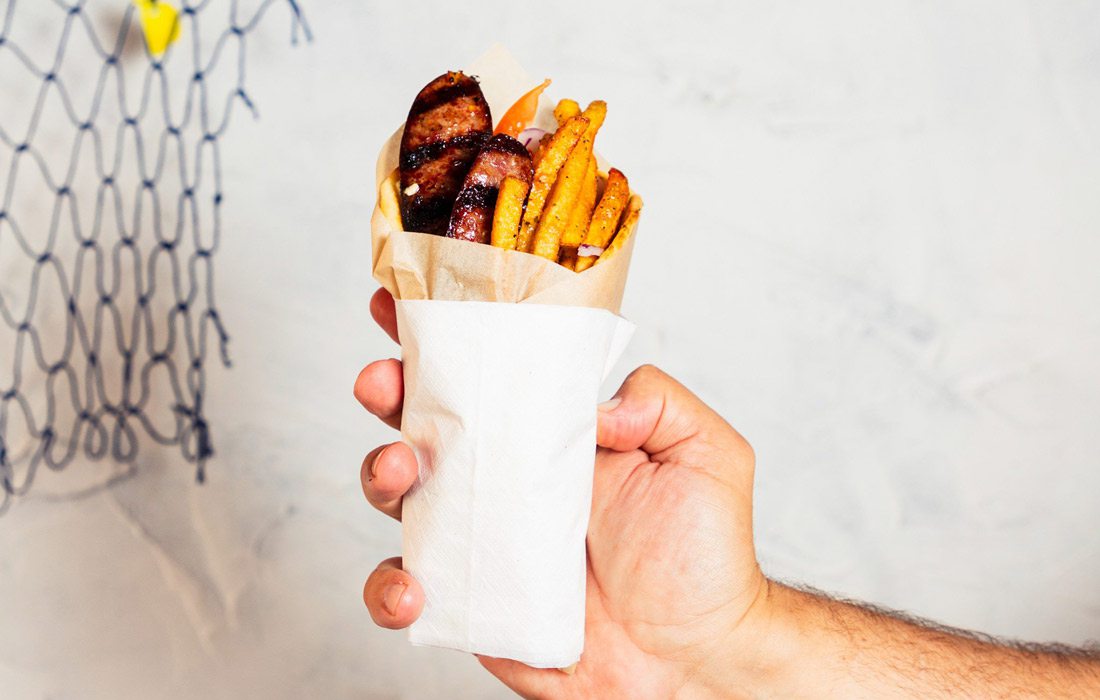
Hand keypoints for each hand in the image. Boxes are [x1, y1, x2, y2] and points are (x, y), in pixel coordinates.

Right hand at [355, 288, 767, 698]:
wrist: (693, 658)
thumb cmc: (702, 557)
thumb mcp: (706, 453)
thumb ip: (658, 402)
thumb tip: (591, 404)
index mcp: (551, 433)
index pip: (490, 370)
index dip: (439, 335)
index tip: (397, 302)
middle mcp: (507, 478)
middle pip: (423, 419)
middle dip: (387, 390)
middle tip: (384, 382)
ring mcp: (481, 537)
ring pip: (398, 494)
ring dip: (380, 472)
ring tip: (405, 472)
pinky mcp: (467, 600)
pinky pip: (404, 588)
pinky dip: (389, 587)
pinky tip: (415, 589)